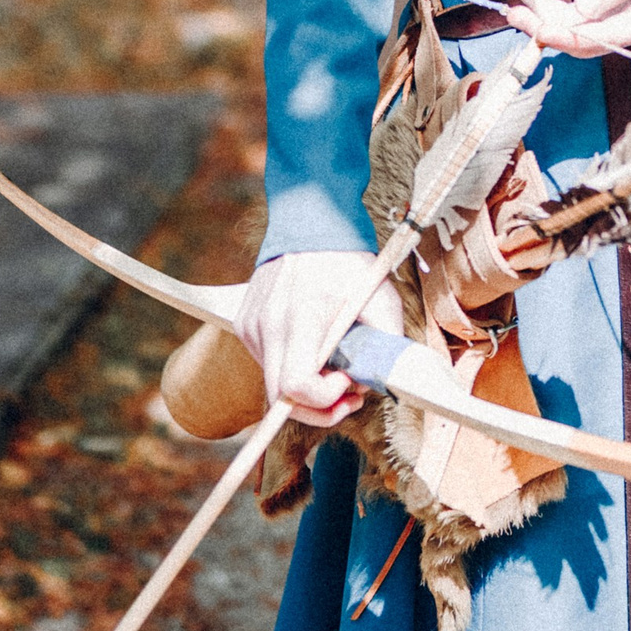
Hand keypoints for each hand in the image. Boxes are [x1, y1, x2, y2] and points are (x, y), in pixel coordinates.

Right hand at [234, 250, 403, 427]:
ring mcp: (252, 325)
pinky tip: (313, 348)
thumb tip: (373, 384)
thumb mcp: (382, 299)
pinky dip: (290, 366)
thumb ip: (385, 346)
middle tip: (346, 398)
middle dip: (316, 409)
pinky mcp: (246, 324)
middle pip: (280, 398)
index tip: (347, 381)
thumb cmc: (347, 261)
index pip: (297, 384)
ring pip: (273, 383)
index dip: (324, 398)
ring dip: (305, 387)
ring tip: (334, 366)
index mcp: (301, 317)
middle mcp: (268, 325)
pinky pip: (267, 362)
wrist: (309, 221)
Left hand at [500, 0, 630, 61]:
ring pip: (577, 27)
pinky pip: (578, 14)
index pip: (607, 38)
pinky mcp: (610, 5)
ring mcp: (623, 16)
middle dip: (550, 27)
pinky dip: (555, 5)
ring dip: (546, 14)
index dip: (572, 36)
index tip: (542, 29)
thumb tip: (585, 12)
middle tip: (517, 12)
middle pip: (587, 39)